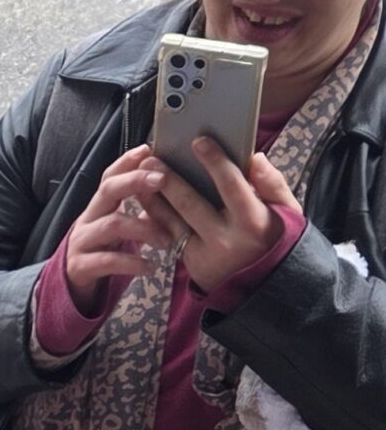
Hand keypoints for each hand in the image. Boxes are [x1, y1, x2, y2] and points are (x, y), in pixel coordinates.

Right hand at [61, 146, 184, 310]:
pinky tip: (149, 267)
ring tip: (167, 240)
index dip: (127, 161)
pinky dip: (131, 263)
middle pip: (108, 190)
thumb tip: (176, 186)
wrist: (72, 285)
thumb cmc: (103, 250)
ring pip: (112, 225)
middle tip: (163, 180)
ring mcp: (82, 242)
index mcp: (99, 206)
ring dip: (144, 228)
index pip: (110, 175)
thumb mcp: (119, 226)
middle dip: (135, 181)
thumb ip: (141, 209)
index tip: (150, 150)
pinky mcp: (81, 267)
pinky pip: (108, 261)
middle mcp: (88, 218)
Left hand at [147, 141, 298, 296]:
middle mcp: (225, 239)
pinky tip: (148, 201)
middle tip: (152, 157)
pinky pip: (172, 236)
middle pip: (191, 203)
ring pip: (174, 221)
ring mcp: (205, 254)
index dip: (214, 161)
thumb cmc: (279, 241)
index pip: (231, 185)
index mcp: (253, 221)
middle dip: (169, 178)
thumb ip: (272, 183)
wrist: (267, 288)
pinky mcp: (192, 264)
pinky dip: (159, 218)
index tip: (199, 141)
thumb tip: (255, 158)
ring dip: (155, 198)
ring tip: (142, 177)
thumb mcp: (287, 212)